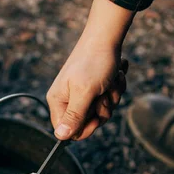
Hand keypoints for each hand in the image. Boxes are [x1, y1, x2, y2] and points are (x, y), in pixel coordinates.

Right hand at [47, 0, 134, 140]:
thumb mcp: (84, 92)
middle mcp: (68, 99)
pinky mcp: (95, 88)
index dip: (85, 128)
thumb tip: (60, 137)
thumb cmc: (94, 62)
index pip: (68, 131)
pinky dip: (115, 88)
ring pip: (101, 112)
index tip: (96, 116)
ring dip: (112, 97)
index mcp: (58, 101)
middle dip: (102, 109)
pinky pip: (108, 100)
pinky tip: (115, 75)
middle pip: (88, 123)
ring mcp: (82, 94)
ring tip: (111, 80)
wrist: (107, 36)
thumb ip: (74, 116)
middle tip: (103, 92)